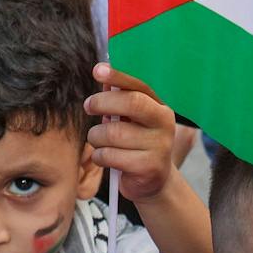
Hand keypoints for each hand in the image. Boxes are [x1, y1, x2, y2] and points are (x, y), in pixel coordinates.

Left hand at [86, 64, 178, 203]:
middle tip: (89, 106)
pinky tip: (104, 158)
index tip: (98, 70)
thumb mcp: (131, 121)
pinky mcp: (148, 168)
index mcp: (160, 108)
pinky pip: (110, 156)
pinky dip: (99, 156)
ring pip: (113, 133)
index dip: (119, 76)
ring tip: (98, 140)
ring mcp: (159, 147)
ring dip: (96, 136)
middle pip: (130, 103)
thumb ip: (120, 100)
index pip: (140, 86)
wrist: (153, 182)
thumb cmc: (136, 145)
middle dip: (102, 102)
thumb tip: (103, 76)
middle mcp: (164, 124)